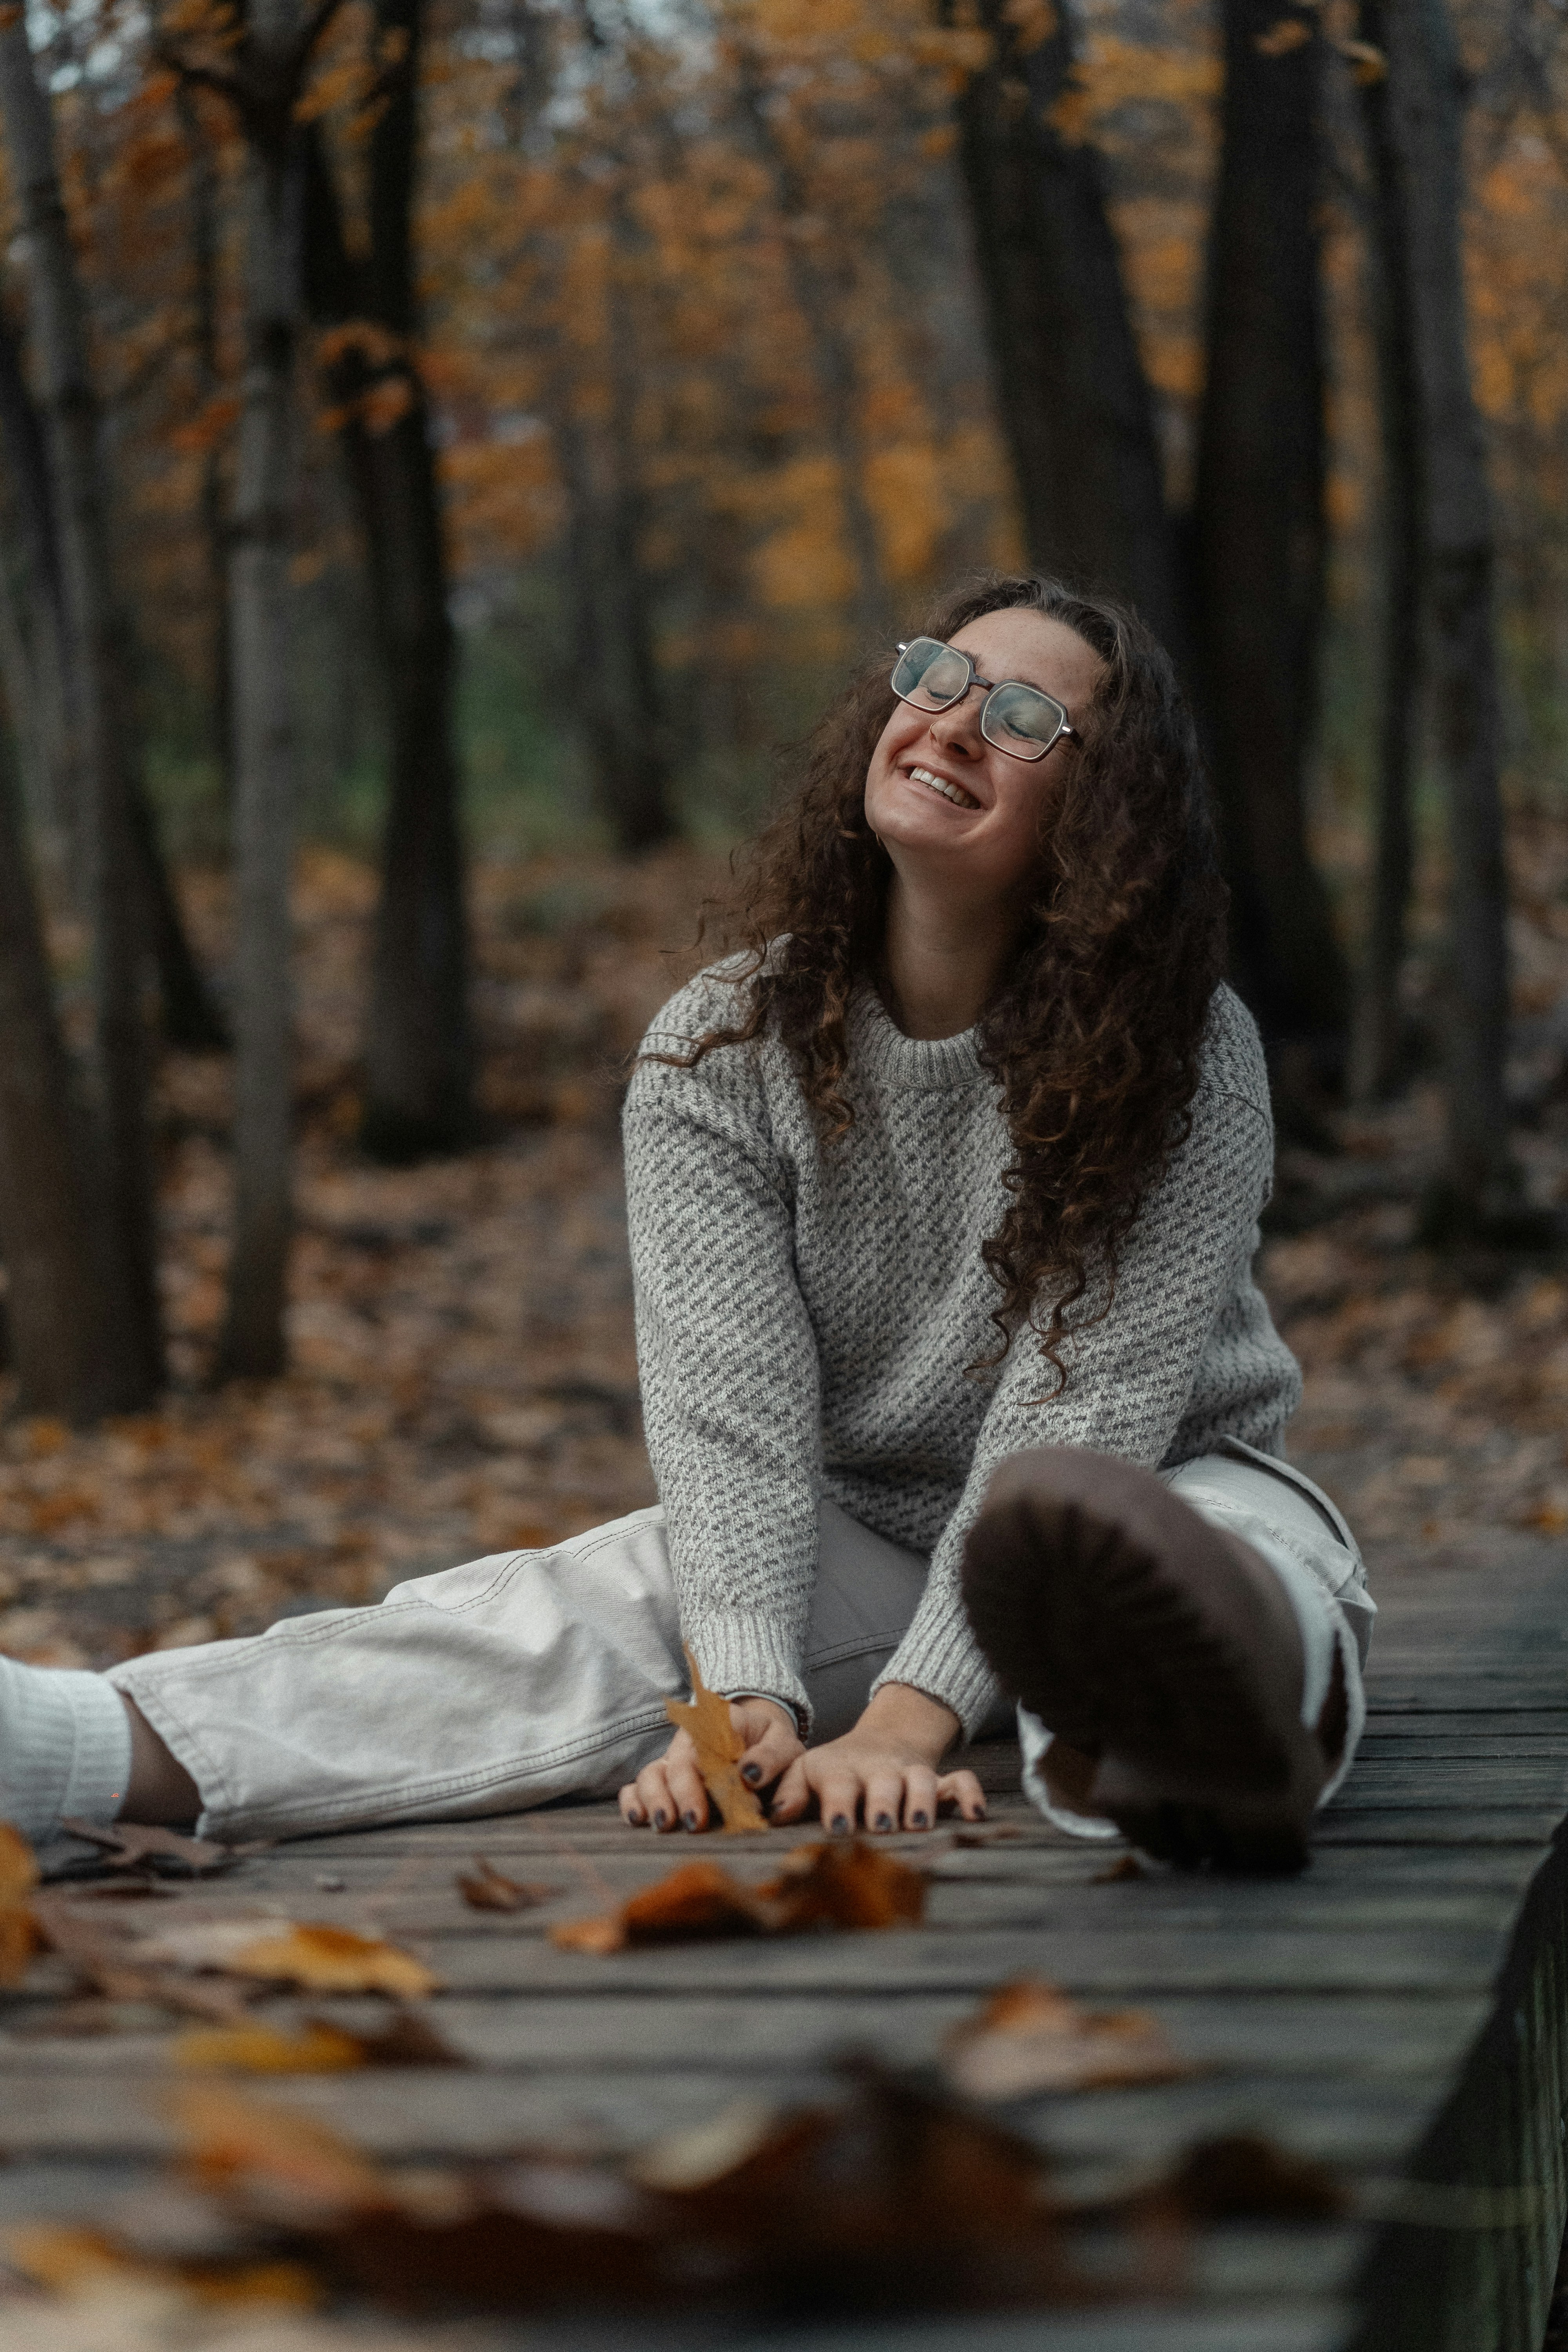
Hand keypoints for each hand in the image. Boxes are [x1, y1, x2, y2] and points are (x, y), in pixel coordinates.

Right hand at [619, 1696, 802, 1831]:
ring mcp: (672, 1761)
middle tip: (692, 1824)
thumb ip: (772, 1756)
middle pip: (677, 1766)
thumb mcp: (783, 1743)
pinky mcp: (663, 1780)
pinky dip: (632, 1801)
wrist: (758, 1737)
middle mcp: (689, 1742)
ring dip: (654, 1800)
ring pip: (651, 1775)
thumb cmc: (771, 1744)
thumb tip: (750, 1775)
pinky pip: (637, 1787)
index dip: (711, 1781)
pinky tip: (637, 1819)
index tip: (715, 1810)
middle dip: (682, 1795)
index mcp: (718, 1726)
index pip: (708, 1751)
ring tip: (662, 1824)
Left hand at [769, 1683, 985, 1833]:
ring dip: (921, 1802)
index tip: (839, 1828)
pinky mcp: (937, 1779)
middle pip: (884, 1782)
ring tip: (919, 1826)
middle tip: (881, 1826)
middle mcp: (879, 1770)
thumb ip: (788, 1791)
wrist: (877, 1742)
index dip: (839, 1805)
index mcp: (841, 1769)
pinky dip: (970, 1793)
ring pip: (922, 1780)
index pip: (839, 1784)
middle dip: (883, 1803)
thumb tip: (774, 1815)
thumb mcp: (805, 1772)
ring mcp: (910, 1773)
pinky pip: (960, 1780)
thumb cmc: (833, 1770)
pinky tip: (976, 1815)